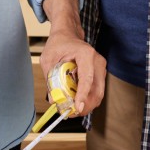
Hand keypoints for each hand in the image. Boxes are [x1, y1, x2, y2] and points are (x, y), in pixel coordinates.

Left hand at [39, 0, 104, 116]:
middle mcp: (97, 61)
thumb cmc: (58, 44)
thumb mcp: (48, 59)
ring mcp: (100, 68)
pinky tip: (76, 103)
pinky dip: (87, 99)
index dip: (82, 95)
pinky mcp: (99, 74)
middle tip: (71, 114)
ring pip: (98, 93)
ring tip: (71, 110)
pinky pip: (96, 91)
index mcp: (86, 54)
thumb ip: (51, 80)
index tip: (77, 107)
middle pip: (97, 90)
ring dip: (86, 104)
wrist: (67, 34)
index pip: (87, 78)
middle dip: (85, 105)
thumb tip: (54, 100)